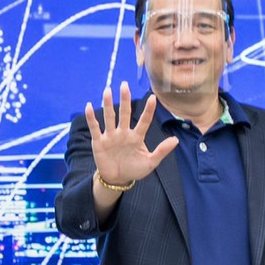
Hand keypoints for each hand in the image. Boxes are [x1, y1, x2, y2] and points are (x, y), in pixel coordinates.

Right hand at [85, 82, 179, 207]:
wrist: (117, 180)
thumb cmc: (134, 170)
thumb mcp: (150, 162)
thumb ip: (161, 151)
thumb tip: (176, 140)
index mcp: (137, 136)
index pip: (144, 120)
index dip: (148, 110)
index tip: (153, 97)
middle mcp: (124, 132)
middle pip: (125, 113)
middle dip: (125, 99)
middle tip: (124, 84)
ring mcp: (111, 136)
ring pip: (110, 117)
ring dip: (108, 104)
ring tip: (107, 90)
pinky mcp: (99, 141)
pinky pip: (95, 127)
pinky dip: (91, 117)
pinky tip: (89, 106)